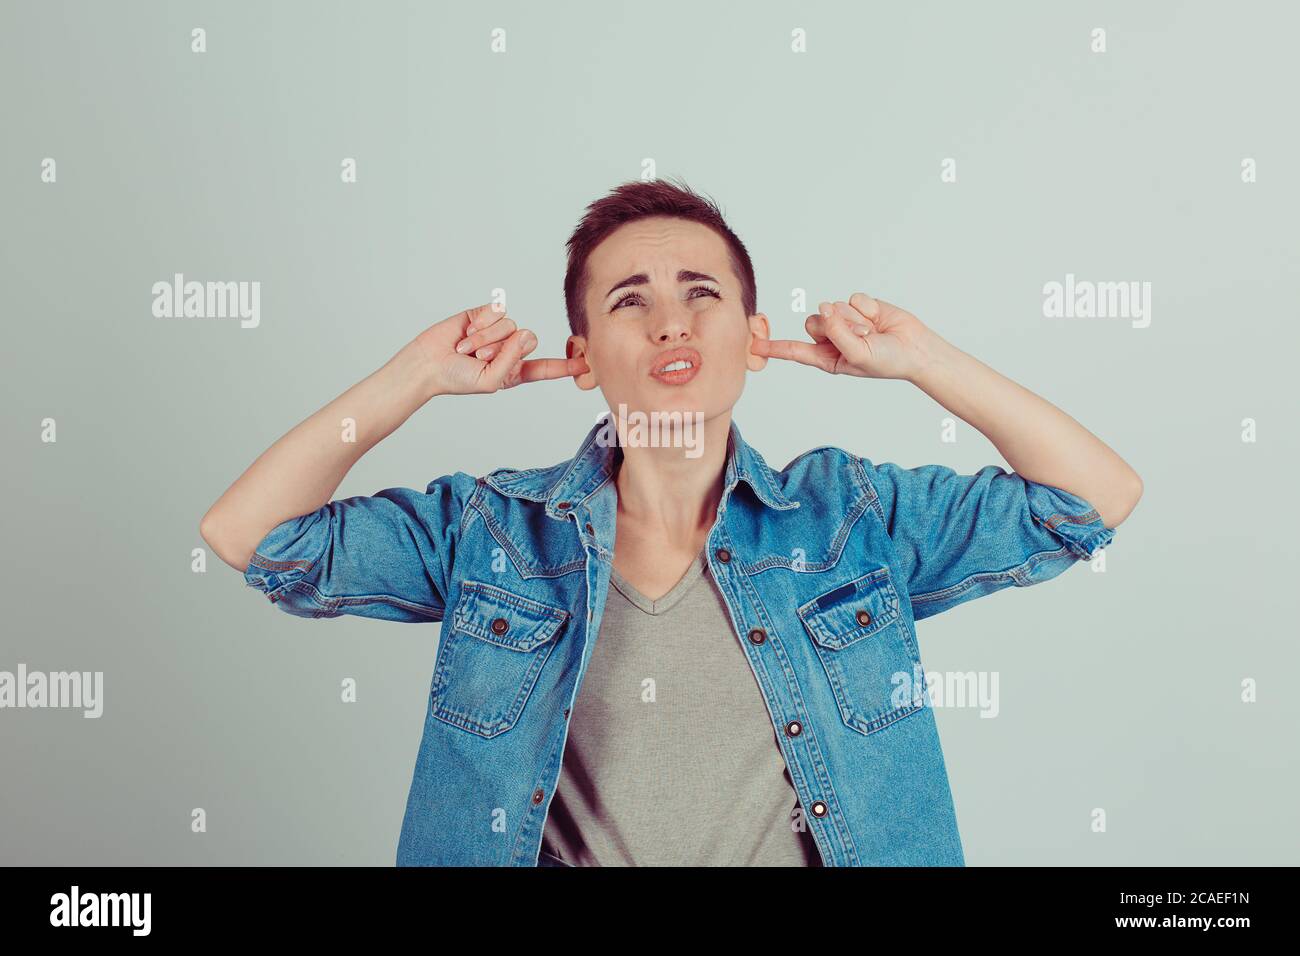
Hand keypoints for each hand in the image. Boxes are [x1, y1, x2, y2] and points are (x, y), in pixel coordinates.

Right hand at [415, 303, 589, 395]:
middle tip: (479, 358)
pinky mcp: (484, 315)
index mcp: (515, 370)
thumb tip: (524, 334)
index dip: (565, 366)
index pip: (545, 367)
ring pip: (510, 325)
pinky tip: (466, 332)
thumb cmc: (458, 378)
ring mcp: (498, 331)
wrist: (429, 363)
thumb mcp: (491, 381)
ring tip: (467, 348)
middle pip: (528, 339)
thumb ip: (512, 362)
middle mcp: (510, 349)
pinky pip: (496, 312)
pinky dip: (481, 324)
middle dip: (501, 348)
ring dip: (485, 338)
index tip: (586, 364)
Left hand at [752, 292, 930, 380]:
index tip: (753, 346)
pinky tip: (878, 319)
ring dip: (855, 319)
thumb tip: (825, 307)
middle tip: (860, 336)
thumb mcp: (858, 355)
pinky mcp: (858, 306)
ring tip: (872, 331)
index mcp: (826, 357)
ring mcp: (844, 320)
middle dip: (836, 326)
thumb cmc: (887, 361)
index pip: (795, 351)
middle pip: (813, 322)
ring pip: (833, 308)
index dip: (774, 348)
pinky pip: (853, 298)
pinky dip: (867, 308)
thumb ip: (837, 333)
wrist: (915, 349)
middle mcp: (831, 338)